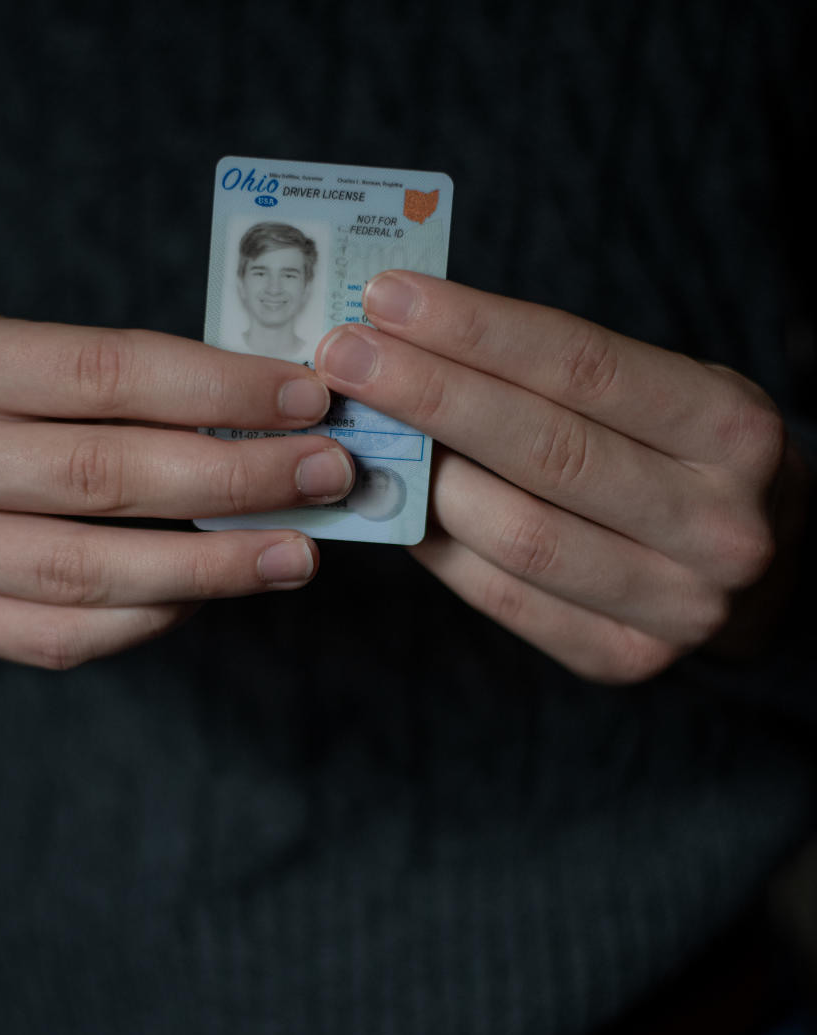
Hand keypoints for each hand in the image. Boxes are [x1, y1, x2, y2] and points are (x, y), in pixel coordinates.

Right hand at [0, 315, 353, 667]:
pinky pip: (70, 633)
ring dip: (212, 565)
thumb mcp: (52, 369)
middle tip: (325, 476)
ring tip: (296, 554)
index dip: (220, 389)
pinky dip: (156, 617)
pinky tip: (216, 593)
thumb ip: (148, 391)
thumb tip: (284, 420)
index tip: (309, 401)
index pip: (108, 372)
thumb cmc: (13, 414)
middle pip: (102, 474)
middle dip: (234, 477)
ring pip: (88, 568)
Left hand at [316, 272, 803, 682]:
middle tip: (345, 356)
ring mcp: (675, 605)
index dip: (478, 330)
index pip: (586, 366)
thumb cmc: (687, 458)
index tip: (389, 297)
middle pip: (546, 451)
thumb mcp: (667, 393)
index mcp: (734, 431)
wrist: (767, 569)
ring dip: (424, 478)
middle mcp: (717, 525)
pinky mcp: (622, 658)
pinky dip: (440, 546)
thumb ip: (562, 378)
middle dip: (430, 394)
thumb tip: (414, 345)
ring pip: (518, 534)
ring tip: (364, 430)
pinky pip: (505, 598)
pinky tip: (399, 503)